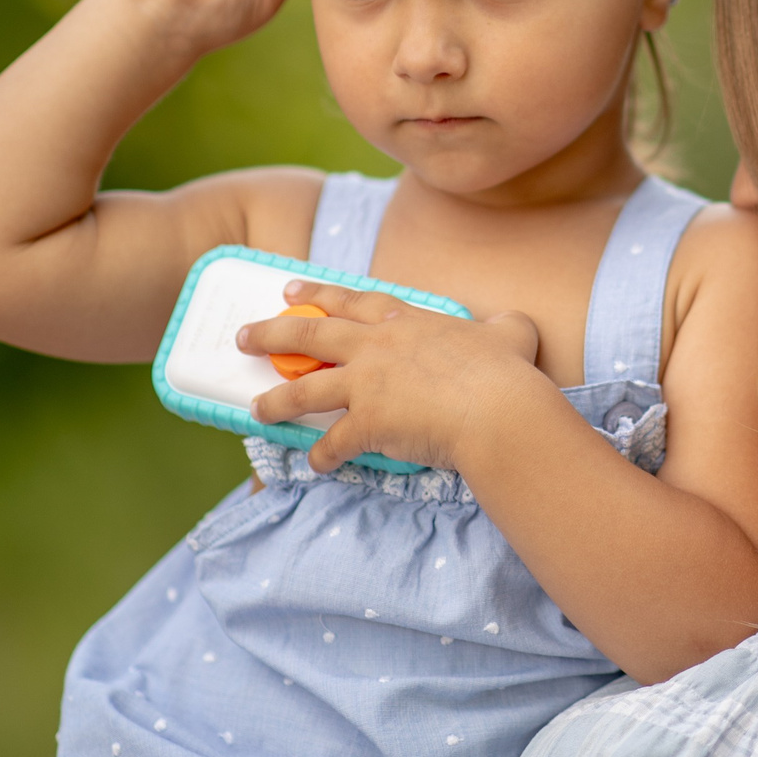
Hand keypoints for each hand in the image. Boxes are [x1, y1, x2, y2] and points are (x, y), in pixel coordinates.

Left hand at [238, 279, 549, 473]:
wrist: (497, 410)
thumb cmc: (506, 371)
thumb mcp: (510, 333)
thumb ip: (504, 325)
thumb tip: (513, 325)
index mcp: (404, 322)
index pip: (350, 302)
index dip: (317, 295)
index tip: (289, 291)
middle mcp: (375, 347)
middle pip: (309, 335)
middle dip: (270, 334)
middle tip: (243, 337)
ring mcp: (366, 384)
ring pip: (304, 390)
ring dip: (276, 400)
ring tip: (256, 409)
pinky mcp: (367, 424)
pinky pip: (333, 443)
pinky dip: (322, 456)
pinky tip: (316, 464)